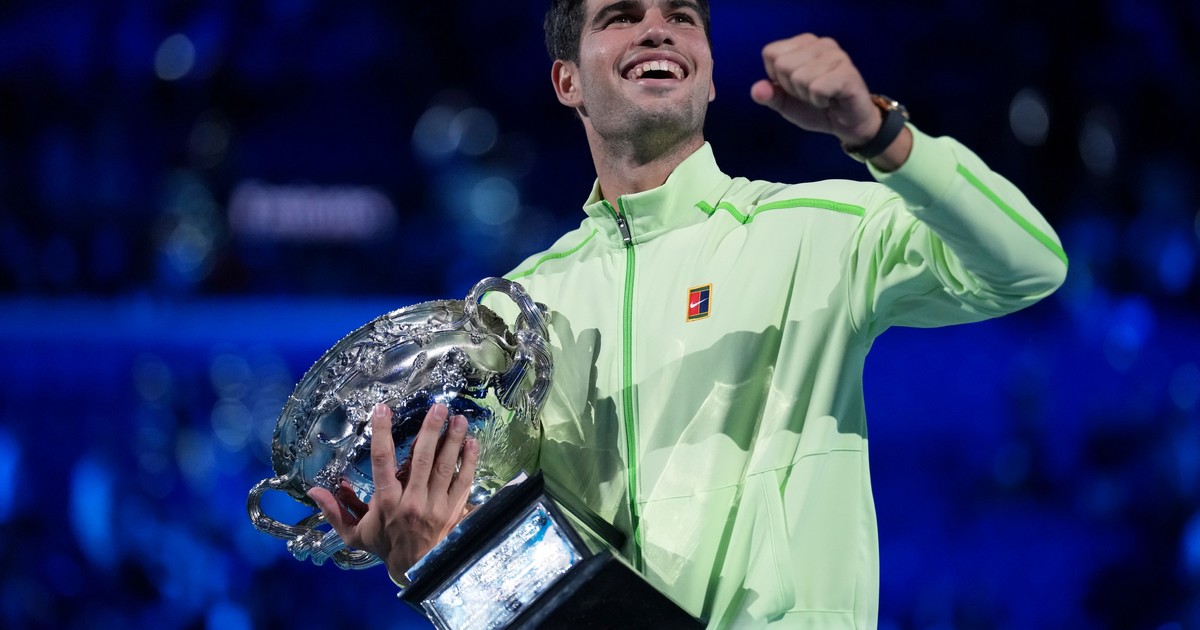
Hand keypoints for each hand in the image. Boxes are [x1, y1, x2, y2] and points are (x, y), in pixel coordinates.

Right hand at [307, 402, 478, 584]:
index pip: (382, 462)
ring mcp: (436, 505)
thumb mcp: (355, 533)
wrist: (416, 569)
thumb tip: (313, 491)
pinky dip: (469, 461)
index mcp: (386, 502)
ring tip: (459, 418)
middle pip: (421, 459)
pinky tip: (473, 442)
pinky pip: (463, 481)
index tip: (383, 410)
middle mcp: (412, 501)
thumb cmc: (385, 546)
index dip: (382, 434)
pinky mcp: (454, 510)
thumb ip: (335, 511)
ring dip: (453, 440)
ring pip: (445, 467)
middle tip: (438, 407)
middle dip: (430, 430)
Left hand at [750, 34, 880, 146]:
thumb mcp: (786, 103)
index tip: (795, 87)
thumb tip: (756, 90)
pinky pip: (817, 88)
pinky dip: (819, 101)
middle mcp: (821, 44)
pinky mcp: (847, 73)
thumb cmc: (817, 108)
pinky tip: (831, 100)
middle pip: (783, 65)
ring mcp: (837, 56)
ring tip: (822, 97)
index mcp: (804, 44)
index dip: (777, 77)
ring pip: (799, 77)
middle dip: (792, 88)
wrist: (847, 124)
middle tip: (810, 93)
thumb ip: (769, 95)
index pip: (770, 53)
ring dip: (807, 96)